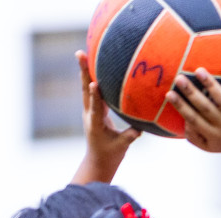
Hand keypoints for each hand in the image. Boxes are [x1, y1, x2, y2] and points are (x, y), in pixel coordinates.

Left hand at [71, 51, 140, 184]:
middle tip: (79, 54)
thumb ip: (130, 136)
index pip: (96, 108)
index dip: (95, 96)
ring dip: (85, 70)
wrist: (98, 160)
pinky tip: (92, 64)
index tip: (94, 84)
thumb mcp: (121, 146)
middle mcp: (90, 114)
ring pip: (86, 87)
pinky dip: (91, 76)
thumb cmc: (110, 154)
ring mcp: (90, 110)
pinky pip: (91, 90)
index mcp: (96, 124)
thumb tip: (140, 128)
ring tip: (81, 53)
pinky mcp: (93, 108)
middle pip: (85, 90)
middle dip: (84, 72)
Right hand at [167, 66, 220, 157]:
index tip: (169, 93)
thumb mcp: (208, 146)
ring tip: (199, 70)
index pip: (193, 119)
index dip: (180, 106)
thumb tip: (182, 120)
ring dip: (211, 85)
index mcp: (212, 134)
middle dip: (191, 93)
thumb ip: (193, 136)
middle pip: (205, 108)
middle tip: (179, 78)